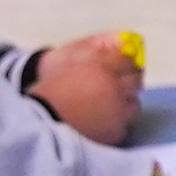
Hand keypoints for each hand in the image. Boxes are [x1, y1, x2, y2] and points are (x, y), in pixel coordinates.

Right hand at [31, 29, 144, 143]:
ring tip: (109, 106)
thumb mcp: (68, 59)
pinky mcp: (115, 132)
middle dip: (129, 82)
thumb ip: (94, 50)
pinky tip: (102, 122)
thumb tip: (120, 42)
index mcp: (102, 67)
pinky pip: (124, 125)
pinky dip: (116, 123)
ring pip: (134, 105)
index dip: (126, 63)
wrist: (39, 120)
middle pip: (136, 81)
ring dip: (125, 103)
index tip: (123, 67)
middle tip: (116, 86)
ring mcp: (118, 112)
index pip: (128, 61)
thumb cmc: (50, 87)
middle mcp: (115, 88)